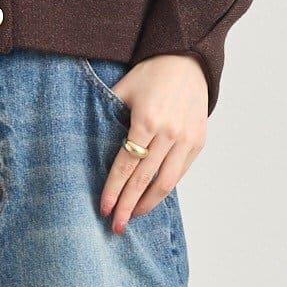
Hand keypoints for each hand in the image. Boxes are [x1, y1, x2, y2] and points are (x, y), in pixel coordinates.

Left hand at [99, 54, 208, 232]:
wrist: (187, 60)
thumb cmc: (151, 73)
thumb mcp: (124, 89)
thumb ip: (107, 114)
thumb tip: (88, 141)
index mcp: (146, 120)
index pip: (126, 165)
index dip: (114, 189)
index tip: (104, 209)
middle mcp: (168, 133)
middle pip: (144, 179)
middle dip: (128, 205)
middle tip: (116, 226)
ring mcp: (186, 139)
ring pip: (166, 182)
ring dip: (147, 204)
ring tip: (133, 218)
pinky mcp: (198, 141)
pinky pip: (180, 173)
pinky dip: (165, 189)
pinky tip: (151, 199)